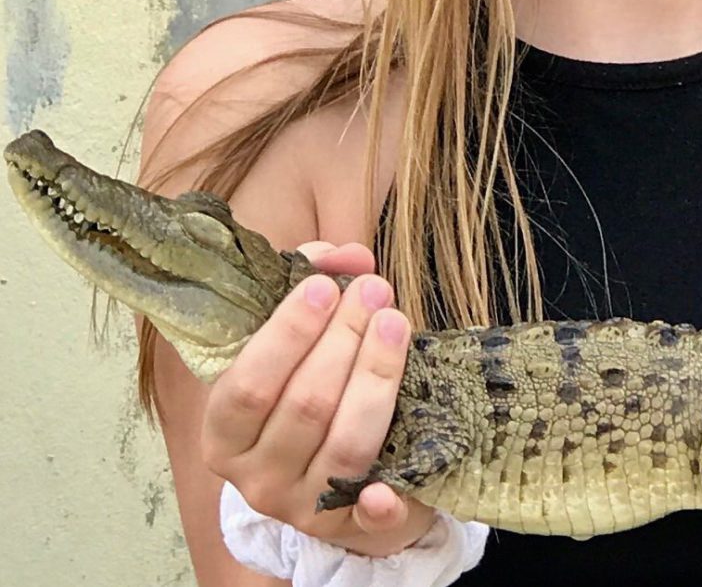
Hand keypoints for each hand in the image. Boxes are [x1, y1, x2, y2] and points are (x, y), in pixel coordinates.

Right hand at [201, 240, 434, 555]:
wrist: (337, 472)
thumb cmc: (309, 385)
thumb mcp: (298, 336)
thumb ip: (315, 282)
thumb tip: (348, 255)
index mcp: (226, 432)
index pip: (248, 387)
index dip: (287, 335)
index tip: (325, 286)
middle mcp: (257, 477)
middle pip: (304, 407)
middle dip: (343, 340)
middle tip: (374, 290)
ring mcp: (304, 505)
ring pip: (344, 443)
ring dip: (375, 377)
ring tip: (395, 322)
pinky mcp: (350, 525)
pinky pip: (368, 515)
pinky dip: (379, 504)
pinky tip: (390, 488)